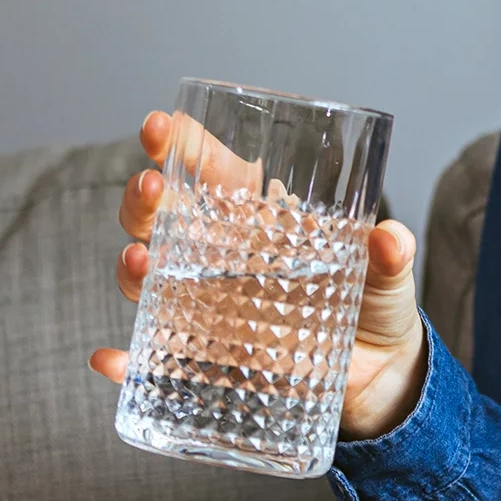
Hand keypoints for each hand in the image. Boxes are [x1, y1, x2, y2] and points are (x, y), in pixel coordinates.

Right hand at [88, 110, 431, 441]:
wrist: (375, 374)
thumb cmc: (373, 304)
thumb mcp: (386, 275)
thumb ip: (389, 255)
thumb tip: (390, 238)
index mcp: (261, 217)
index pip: (211, 169)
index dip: (181, 144)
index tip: (162, 125)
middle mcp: (223, 255)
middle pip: (164, 216)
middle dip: (145, 197)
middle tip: (152, 186)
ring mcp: (209, 305)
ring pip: (150, 276)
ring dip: (134, 266)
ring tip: (142, 259)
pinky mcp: (209, 355)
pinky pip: (155, 358)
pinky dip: (127, 361)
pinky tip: (111, 360)